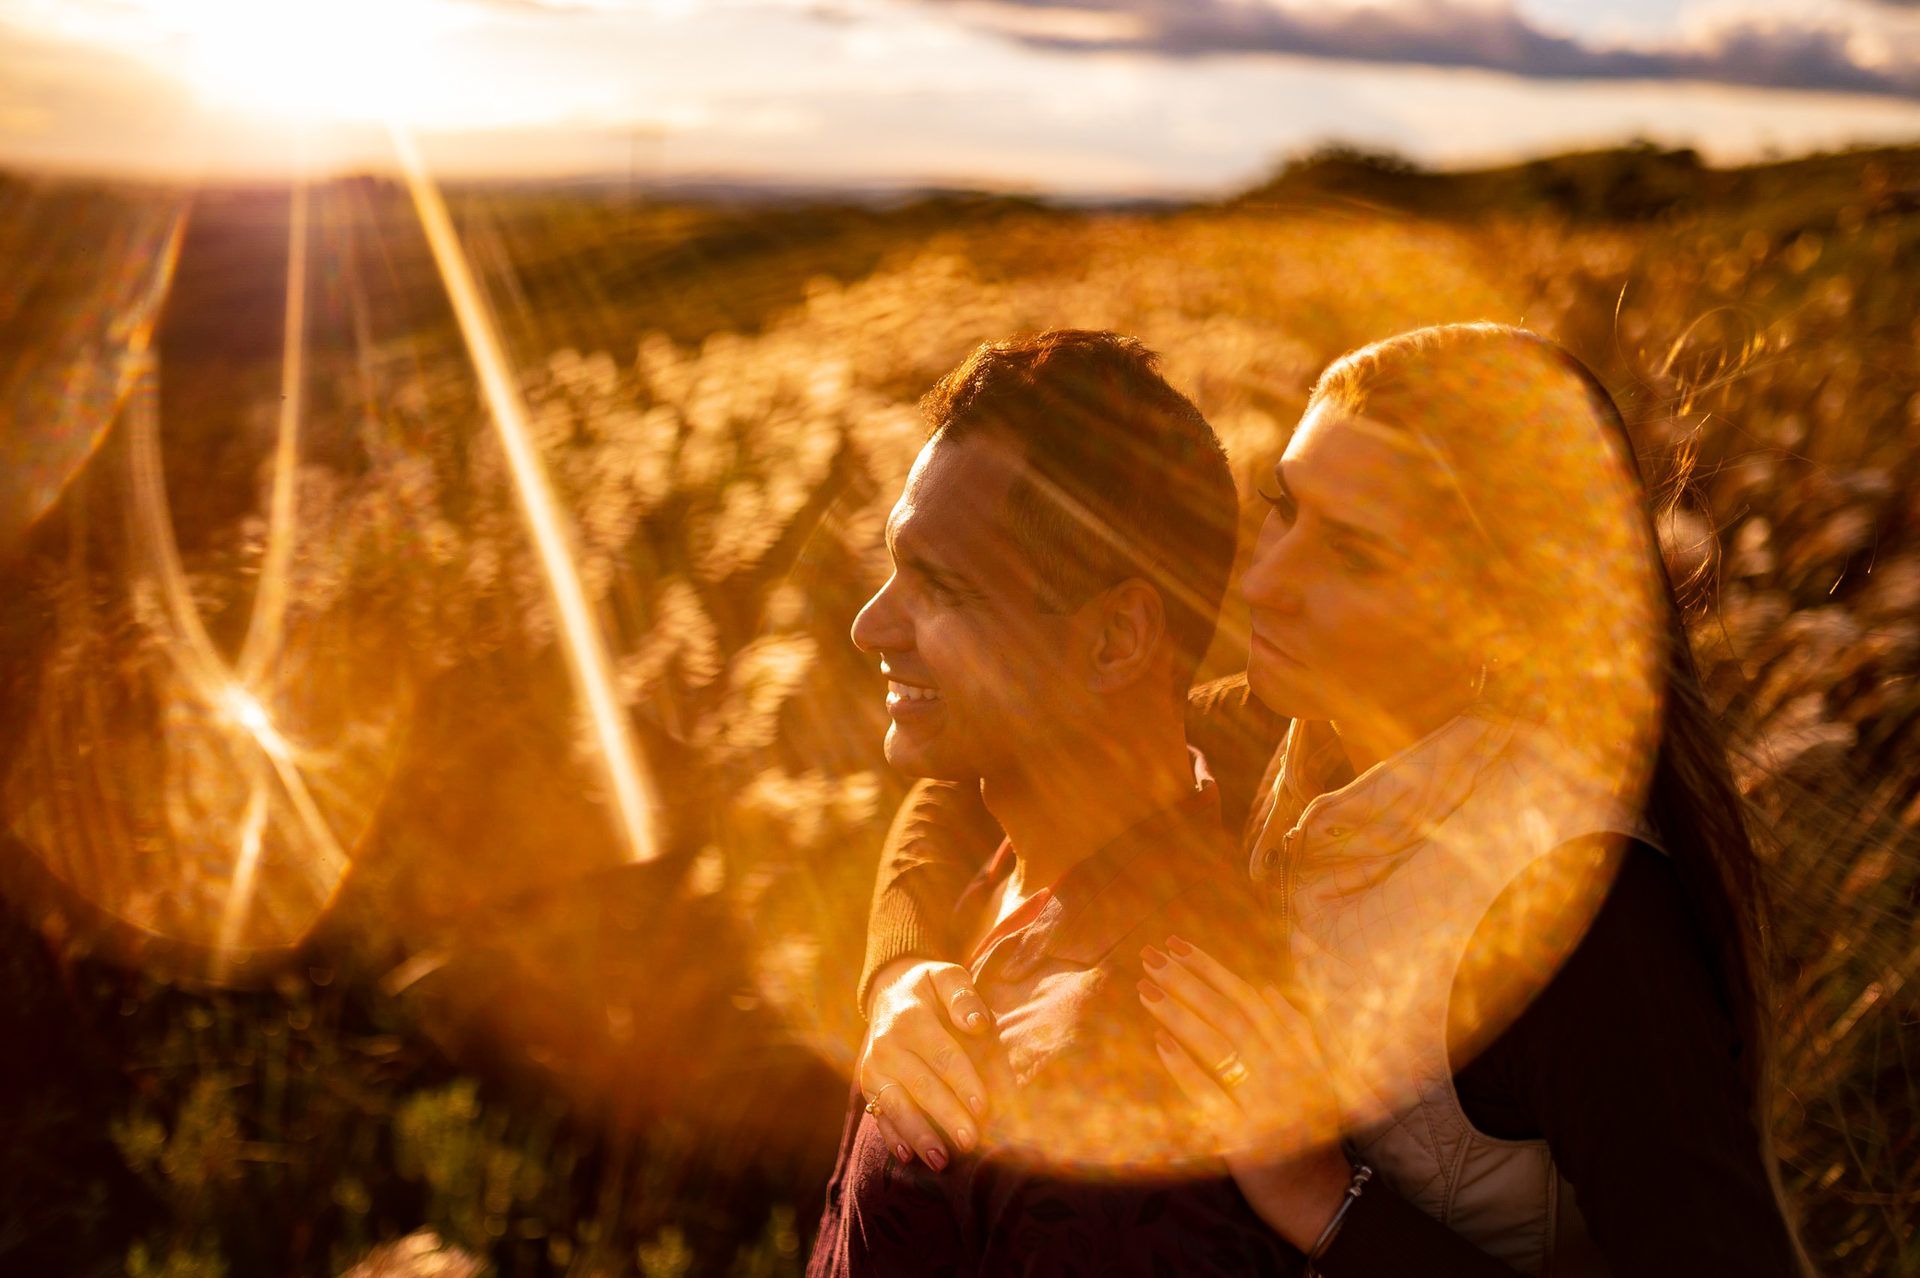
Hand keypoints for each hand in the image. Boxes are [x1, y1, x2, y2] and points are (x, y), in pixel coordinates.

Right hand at [859, 958, 994, 1170]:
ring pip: (897, 1105)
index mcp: (910, 1018)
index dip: (963, 1082)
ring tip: (941, 1160)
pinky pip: (879, 1114)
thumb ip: (963, 995)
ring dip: (918, 1135)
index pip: (942, 1055)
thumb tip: (978, 1023)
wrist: (888, 992)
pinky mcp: (867, 1085)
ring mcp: (873, 1067)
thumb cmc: (928, 988)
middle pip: (921, 1086)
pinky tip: (908, 1157)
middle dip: (946, 1116)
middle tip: (969, 1142)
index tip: (984, 1108)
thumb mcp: (946, 976)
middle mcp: (886, 1045)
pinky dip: (892, 1136)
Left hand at [1138, 935, 1350, 1248]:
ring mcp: (1267, 1105)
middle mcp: (1288, 1073)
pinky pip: (1210, 1095)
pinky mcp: (1246, 1139)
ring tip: (1146, 989)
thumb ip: (1297, 1035)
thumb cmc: (1307, 1133)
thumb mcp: (1314, 1078)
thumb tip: (1267, 991)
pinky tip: (1160, 1043)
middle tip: (1151, 956)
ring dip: (1180, 1014)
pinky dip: (1186, 1068)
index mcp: (1301, 1054)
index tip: (1179, 945)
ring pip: (1219, 1047)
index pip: (1252, 1000)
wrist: (1318, 1197)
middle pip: (1231, 1016)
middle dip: (1188, 982)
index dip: (1214, 970)